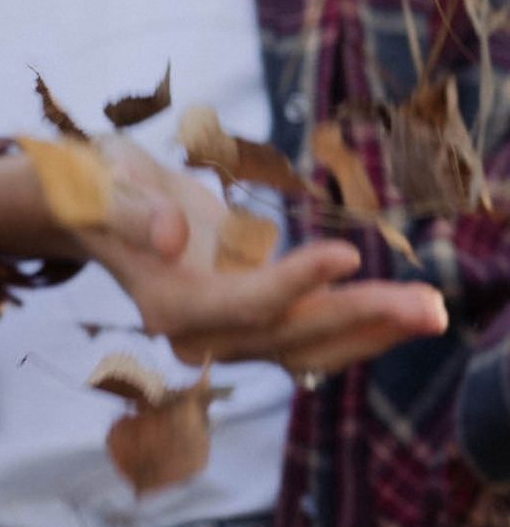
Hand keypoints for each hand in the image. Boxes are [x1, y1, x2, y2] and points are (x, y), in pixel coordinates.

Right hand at [0, 137, 448, 380]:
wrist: (94, 207)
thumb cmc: (96, 186)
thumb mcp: (102, 181)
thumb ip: (134, 209)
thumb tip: (172, 235)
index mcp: (166, 303)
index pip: (241, 302)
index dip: (294, 282)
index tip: (348, 251)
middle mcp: (199, 333)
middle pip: (288, 333)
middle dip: (360, 317)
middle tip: (429, 306)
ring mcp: (227, 333)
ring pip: (308, 345)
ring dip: (373, 330)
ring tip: (433, 312)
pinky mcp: (250, 322)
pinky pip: (311, 337)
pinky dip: (360, 328)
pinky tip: (406, 315)